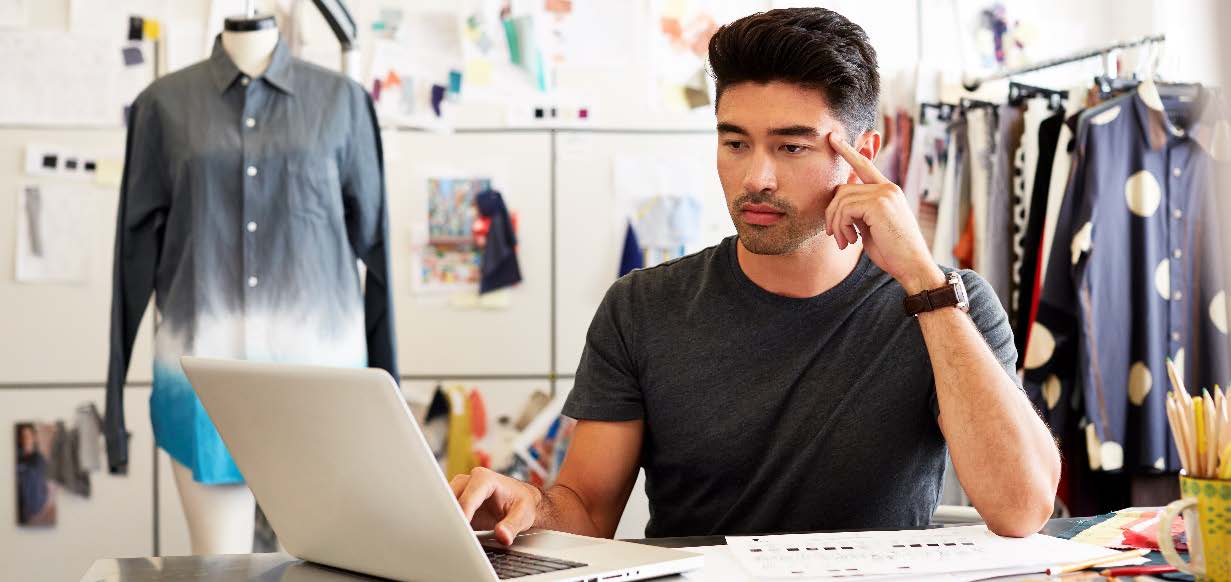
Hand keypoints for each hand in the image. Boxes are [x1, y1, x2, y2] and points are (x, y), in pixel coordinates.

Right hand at [450, 467, 542, 544]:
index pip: (467, 498)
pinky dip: (447, 522)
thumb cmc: (524, 503)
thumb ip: (512, 526)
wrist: (523, 501)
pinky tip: (449, 534)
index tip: (461, 531)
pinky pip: (447, 511)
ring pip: (444, 504)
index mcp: (485, 479)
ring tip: (448, 536)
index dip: (463, 515)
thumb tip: (502, 535)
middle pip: (450, 498)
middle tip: (450, 536)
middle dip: (449, 517)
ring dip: (445, 519)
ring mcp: (462, 490)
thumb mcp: (523, 515)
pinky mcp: (459, 502)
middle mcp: (470, 481)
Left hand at [825, 132, 944, 293]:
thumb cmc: (892, 252)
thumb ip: (858, 211)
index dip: (848, 151)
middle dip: (832, 214)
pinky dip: (841, 226)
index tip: (833, 138)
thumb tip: (838, 203)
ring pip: (841, 199)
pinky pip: (845, 209)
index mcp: (887, 191)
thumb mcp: (871, 227)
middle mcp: (887, 188)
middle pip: (842, 188)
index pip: (864, 165)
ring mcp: (884, 193)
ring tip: (844, 241)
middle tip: (835, 236)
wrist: (913, 266)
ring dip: (836, 224)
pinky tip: (850, 241)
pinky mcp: (879, 203)